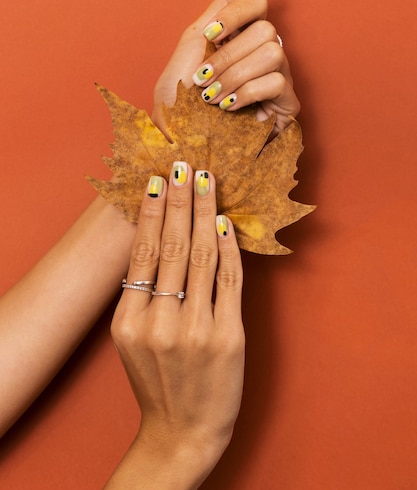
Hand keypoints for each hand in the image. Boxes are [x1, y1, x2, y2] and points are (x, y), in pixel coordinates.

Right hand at [107, 163, 243, 488]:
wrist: (183, 431)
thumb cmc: (157, 381)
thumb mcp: (133, 339)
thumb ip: (142, 295)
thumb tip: (158, 239)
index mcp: (128, 321)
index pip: (141, 253)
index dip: (149, 212)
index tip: (156, 180)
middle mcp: (159, 322)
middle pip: (170, 246)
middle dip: (178, 200)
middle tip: (183, 166)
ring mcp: (196, 329)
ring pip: (201, 256)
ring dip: (205, 213)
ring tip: (206, 182)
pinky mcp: (228, 336)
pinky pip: (229, 280)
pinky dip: (229, 248)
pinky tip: (225, 222)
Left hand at [153, 0, 299, 135]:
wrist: (177, 138)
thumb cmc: (180, 95)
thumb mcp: (195, 42)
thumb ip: (224, 4)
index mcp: (242, 36)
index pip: (256, 4)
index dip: (234, 13)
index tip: (210, 34)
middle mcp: (264, 53)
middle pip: (266, 29)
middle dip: (227, 55)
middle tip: (203, 79)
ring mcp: (278, 79)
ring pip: (274, 52)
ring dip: (235, 75)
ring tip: (211, 98)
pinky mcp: (286, 106)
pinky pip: (277, 82)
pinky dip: (247, 92)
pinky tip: (229, 107)